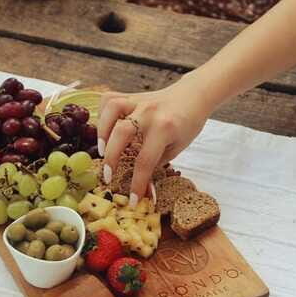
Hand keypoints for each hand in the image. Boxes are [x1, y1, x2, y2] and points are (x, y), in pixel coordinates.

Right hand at [97, 79, 210, 204]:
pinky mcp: (131, 95)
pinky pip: (109, 99)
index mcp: (165, 128)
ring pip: (112, 108)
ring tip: (102, 150)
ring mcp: (139, 100)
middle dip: (111, 158)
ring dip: (102, 131)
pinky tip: (104, 128)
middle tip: (108, 177)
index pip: (146, 161)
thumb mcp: (177, 147)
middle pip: (122, 134)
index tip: (133, 201)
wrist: (194, 95)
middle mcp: (149, 113)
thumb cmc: (187, 124)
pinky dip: (102, 114)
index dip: (138, 184)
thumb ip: (156, 163)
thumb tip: (142, 189)